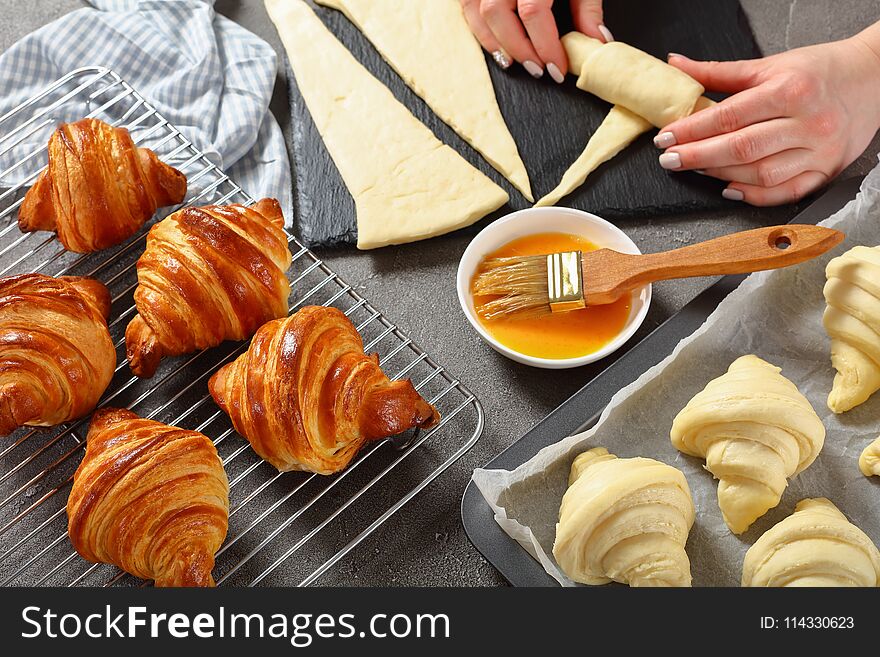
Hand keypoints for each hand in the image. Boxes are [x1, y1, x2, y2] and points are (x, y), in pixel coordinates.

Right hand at [460, 0, 612, 81]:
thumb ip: (588, 5)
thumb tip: (595, 41)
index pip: (533, 12)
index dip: (545, 45)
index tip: (557, 68)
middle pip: (499, 14)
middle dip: (519, 49)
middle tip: (539, 69)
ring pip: (475, 10)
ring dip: (494, 42)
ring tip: (513, 62)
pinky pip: (466, 3)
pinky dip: (477, 26)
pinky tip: (495, 42)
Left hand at [656, 28, 879, 205]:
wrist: (874, 77)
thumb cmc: (819, 70)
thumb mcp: (770, 64)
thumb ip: (720, 72)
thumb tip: (677, 66)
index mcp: (790, 90)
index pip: (729, 116)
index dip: (691, 130)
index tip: (666, 138)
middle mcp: (807, 122)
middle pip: (741, 148)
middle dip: (698, 156)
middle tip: (670, 160)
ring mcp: (819, 150)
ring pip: (760, 173)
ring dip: (721, 175)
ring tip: (697, 169)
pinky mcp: (827, 170)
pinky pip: (786, 192)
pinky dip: (754, 195)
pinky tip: (730, 189)